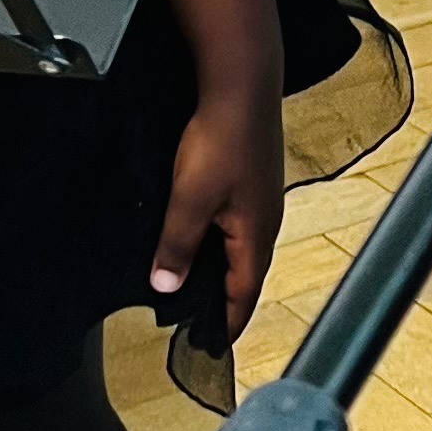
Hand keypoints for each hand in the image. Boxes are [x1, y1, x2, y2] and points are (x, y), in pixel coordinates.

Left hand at [151, 86, 285, 342]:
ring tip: (196, 284)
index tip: (215, 345)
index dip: (228, 322)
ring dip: (221, 269)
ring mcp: (260, 199)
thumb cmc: (222, 139)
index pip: (244, 293)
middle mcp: (265, 221)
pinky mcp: (251, 179)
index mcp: (256, 235)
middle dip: (224, 300)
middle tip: (201, 323)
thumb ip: (176, 245)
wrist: (240, 85)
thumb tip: (166, 286)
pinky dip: (220, 242)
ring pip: (240, 248)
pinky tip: (200, 234)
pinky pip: (237, 224)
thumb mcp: (189, 199)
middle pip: (245, 274)